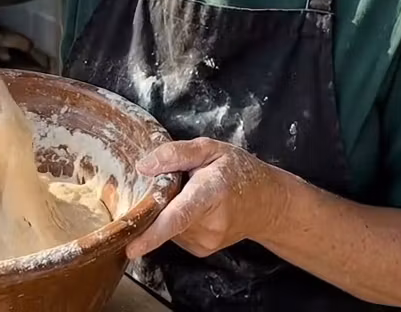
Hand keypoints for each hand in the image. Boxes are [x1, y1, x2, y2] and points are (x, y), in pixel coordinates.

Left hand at [126, 138, 287, 259]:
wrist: (268, 203)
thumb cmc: (239, 172)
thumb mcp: (211, 149)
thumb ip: (176, 153)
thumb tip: (143, 167)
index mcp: (211, 192)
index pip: (178, 216)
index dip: (153, 233)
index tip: (132, 248)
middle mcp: (209, 223)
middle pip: (166, 217)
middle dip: (161, 201)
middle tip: (181, 183)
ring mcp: (207, 241)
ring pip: (169, 226)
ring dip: (171, 210)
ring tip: (193, 196)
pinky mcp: (202, 250)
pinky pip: (176, 233)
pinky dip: (178, 220)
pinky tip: (196, 209)